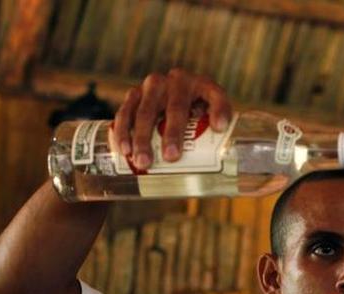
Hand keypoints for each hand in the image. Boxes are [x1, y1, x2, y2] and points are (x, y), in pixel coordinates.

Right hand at [111, 69, 232, 169]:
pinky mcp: (133, 95)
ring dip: (142, 138)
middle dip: (171, 133)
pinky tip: (124, 150)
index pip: (213, 95)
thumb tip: (221, 135)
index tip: (218, 128)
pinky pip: (125, 113)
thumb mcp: (212, 116)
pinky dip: (122, 132)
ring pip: (145, 111)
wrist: (171, 103)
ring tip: (143, 162)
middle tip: (171, 157)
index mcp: (201, 84)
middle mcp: (175, 80)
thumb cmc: (197, 115)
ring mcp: (152, 86)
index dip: (218, 109)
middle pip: (174, 107)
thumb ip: (220, 124)